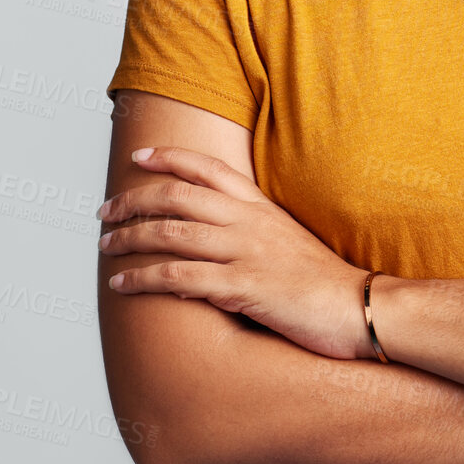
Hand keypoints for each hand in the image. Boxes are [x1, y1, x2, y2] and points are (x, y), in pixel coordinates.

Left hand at [98, 146, 372, 359]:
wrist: (358, 307)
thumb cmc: (322, 280)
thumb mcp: (286, 239)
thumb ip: (251, 230)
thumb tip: (209, 237)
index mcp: (260, 206)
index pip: (208, 168)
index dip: (169, 158)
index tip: (139, 157)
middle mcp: (249, 222)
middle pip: (178, 195)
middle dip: (135, 200)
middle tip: (105, 210)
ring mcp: (245, 252)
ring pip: (171, 233)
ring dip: (130, 238)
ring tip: (104, 245)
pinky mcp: (242, 287)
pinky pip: (179, 277)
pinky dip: (144, 278)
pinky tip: (123, 283)